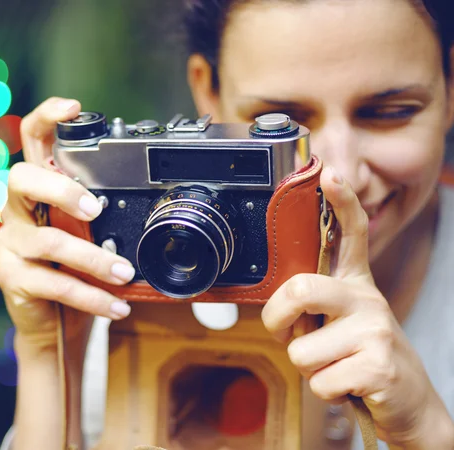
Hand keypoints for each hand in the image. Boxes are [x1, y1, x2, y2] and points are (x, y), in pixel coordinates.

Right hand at [0, 97, 134, 354]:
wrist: (56, 319)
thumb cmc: (75, 268)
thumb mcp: (89, 235)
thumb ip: (99, 214)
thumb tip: (145, 200)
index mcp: (38, 191)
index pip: (31, 143)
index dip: (46, 119)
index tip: (74, 108)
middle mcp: (15, 211)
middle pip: (21, 179)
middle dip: (61, 189)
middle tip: (95, 209)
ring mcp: (9, 244)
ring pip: (48, 241)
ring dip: (94, 258)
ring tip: (125, 272)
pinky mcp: (13, 278)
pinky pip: (55, 284)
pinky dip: (92, 296)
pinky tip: (117, 305)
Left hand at [261, 166, 453, 447]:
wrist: (407, 405)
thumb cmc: (359, 360)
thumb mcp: (338, 326)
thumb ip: (312, 310)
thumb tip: (278, 309)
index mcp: (355, 285)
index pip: (351, 234)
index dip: (341, 203)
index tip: (330, 175)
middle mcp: (366, 299)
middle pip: (300, 290)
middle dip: (276, 319)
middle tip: (287, 334)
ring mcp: (375, 330)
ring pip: (302, 350)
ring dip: (309, 369)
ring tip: (335, 367)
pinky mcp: (378, 365)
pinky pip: (319, 381)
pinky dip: (325, 392)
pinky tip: (349, 386)